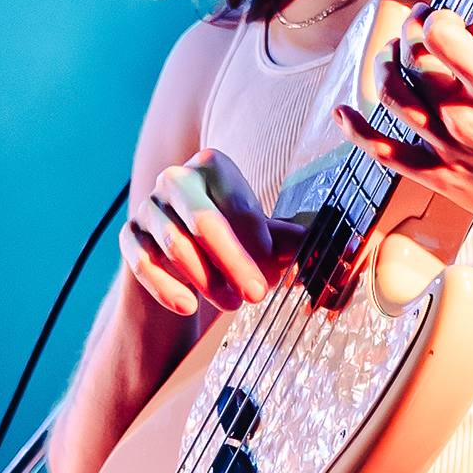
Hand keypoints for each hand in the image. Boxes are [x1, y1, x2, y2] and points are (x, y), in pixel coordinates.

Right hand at [120, 150, 306, 317]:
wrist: (185, 256)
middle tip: (256, 295)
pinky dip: (165, 288)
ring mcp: (148, 207)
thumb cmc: (233, 239)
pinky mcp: (128, 236)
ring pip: (174, 245)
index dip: (255, 239)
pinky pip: (143, 263)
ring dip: (206, 280)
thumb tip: (344, 249)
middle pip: (205, 222)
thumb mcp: (263, 238)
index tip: (272, 266)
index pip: (236, 203)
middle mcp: (176, 179)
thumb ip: (294, 241)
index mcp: (213, 165)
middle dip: (233, 262)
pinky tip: (188, 306)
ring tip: (234, 304)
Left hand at [336, 7, 472, 246]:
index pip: (445, 39)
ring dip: (386, 67)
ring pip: (396, 99)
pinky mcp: (442, 180)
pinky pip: (387, 154)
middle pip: (416, 63)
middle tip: (419, 25)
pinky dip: (358, 132)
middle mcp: (470, 122)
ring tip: (394, 55)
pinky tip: (344, 113)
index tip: (442, 14)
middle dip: (412, 33)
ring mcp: (451, 153)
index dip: (435, 17)